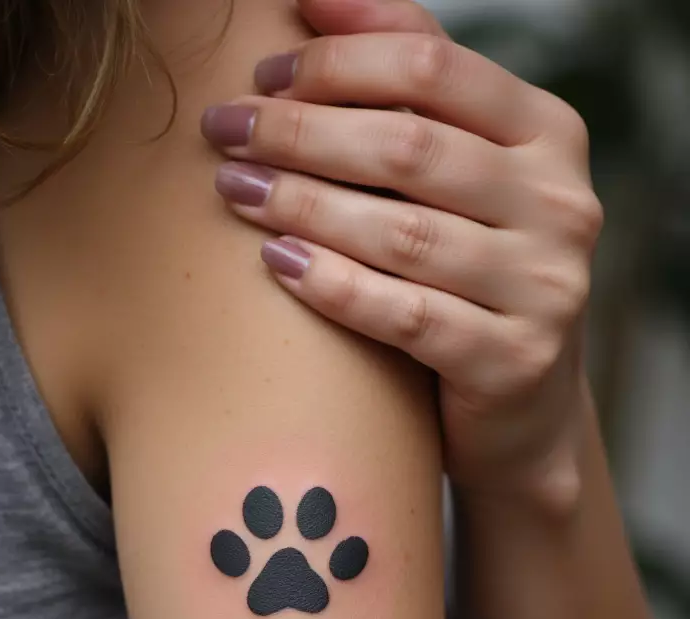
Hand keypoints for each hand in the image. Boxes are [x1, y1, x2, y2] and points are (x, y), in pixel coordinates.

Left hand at [200, 0, 602, 510]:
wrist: (526, 409)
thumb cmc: (476, 274)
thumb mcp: (469, 175)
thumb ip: (418, 91)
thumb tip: (318, 0)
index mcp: (550, 136)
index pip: (433, 68)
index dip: (337, 62)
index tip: (263, 72)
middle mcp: (561, 205)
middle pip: (409, 147)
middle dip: (300, 130)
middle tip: (225, 128)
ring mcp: (544, 288)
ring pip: (402, 233)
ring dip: (302, 204)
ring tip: (234, 189)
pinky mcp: (511, 360)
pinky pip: (404, 314)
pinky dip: (333, 285)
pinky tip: (278, 263)